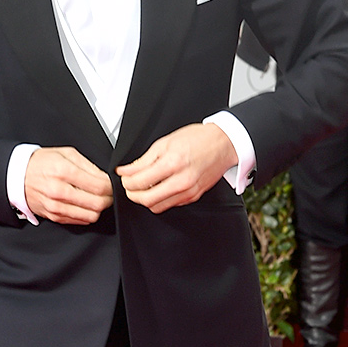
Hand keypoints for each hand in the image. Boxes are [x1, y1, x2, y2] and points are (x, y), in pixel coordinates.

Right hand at [24, 147, 113, 224]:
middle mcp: (59, 191)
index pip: (99, 186)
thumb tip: (105, 178)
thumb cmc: (41, 163)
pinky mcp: (54, 216)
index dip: (111, 187)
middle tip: (107, 193)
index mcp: (63, 171)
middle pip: (97, 203)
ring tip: (96, 199)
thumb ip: (88, 165)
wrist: (17, 176)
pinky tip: (84, 204)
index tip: (111, 184)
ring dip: (98, 208)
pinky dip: (86, 214)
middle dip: (108, 199)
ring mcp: (56, 206)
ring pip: (91, 215)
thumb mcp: (66, 154)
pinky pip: (80, 221)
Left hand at [117, 123, 236, 213]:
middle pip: (146, 200)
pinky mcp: (193, 197)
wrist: (223, 144)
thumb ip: (143, 160)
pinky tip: (158, 189)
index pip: (140, 182)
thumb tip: (126, 171)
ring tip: (143, 188)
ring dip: (145, 199)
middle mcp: (181, 181)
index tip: (124, 177)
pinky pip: (170, 205)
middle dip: (132, 194)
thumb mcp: (165, 143)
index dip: (127, 182)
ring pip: (157, 207)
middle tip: (129, 186)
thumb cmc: (197, 139)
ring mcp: (188, 192)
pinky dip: (160, 200)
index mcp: (172, 164)